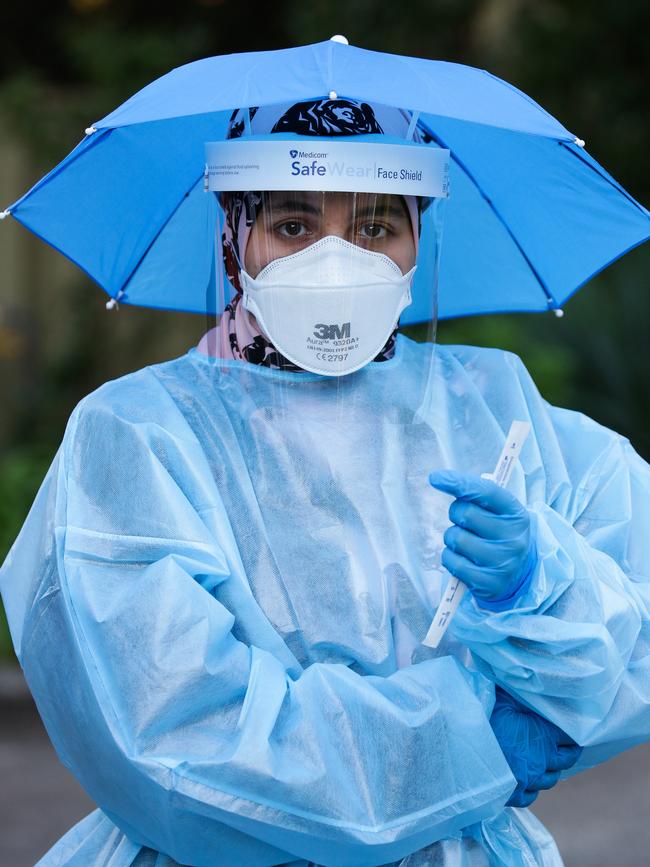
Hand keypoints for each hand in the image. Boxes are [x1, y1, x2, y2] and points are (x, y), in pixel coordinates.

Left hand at [428, 469, 535, 606]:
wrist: (520, 576)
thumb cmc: (501, 536)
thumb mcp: (501, 514)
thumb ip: (479, 495)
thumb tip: (443, 479)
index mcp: (517, 514)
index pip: (486, 492)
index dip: (459, 482)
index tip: (436, 477)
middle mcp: (513, 538)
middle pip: (465, 513)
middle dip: (456, 513)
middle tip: (465, 522)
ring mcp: (502, 562)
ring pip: (455, 538)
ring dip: (452, 538)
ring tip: (467, 543)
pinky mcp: (488, 583)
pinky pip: (451, 561)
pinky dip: (450, 558)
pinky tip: (464, 560)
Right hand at [490, 687, 582, 806]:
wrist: (466, 740)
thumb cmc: (487, 715)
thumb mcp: (508, 698)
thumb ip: (524, 698)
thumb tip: (532, 687)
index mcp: (545, 736)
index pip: (570, 736)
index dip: (572, 732)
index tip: (572, 728)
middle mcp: (543, 760)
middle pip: (566, 760)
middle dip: (568, 752)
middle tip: (566, 746)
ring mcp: (529, 779)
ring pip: (550, 779)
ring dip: (550, 770)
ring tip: (546, 763)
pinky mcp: (514, 793)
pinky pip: (531, 795)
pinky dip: (532, 789)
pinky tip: (528, 781)